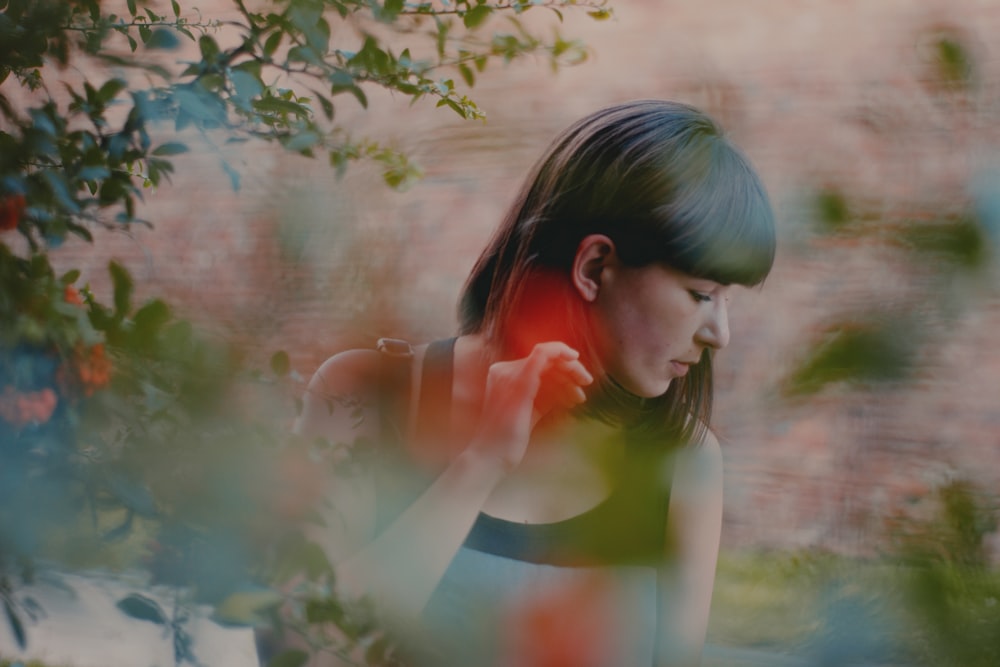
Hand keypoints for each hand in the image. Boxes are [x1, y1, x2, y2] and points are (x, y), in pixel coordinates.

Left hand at [470, 342, 592, 470]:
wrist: (491, 459)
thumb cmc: (502, 432)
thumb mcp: (518, 396)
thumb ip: (532, 369)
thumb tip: (546, 348)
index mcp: (507, 370)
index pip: (539, 353)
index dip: (559, 352)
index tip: (577, 359)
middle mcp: (513, 376)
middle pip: (547, 365)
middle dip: (568, 371)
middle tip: (586, 382)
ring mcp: (521, 391)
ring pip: (551, 379)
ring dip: (568, 385)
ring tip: (579, 398)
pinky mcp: (528, 405)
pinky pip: (549, 393)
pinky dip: (561, 394)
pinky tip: (572, 401)